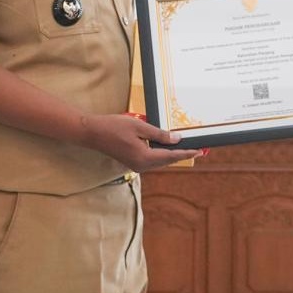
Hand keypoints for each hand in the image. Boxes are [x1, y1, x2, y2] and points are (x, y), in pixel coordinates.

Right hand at [80, 114, 201, 171]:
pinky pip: (152, 160)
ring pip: (160, 161)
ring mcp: (136, 165)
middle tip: (198, 149)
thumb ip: (159, 135)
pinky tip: (168, 148)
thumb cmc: (114, 127)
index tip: (200, 151)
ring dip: (172, 155)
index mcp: (145, 158)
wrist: (92, 133)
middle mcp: (141, 165)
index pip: (171, 156)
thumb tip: (176, 140)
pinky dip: (162, 155)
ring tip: (187, 148)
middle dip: (182, 155)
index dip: (187, 153)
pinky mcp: (132, 162)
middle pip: (167, 161)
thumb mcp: (140, 127)